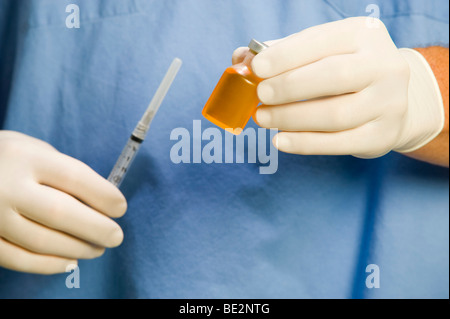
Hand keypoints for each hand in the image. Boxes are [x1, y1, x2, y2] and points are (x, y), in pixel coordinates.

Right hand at [0, 131, 126, 273]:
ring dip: (77, 249)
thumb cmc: (12, 160)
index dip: (103, 195)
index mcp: (26, 157)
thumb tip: (101, 203)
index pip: (74, 177)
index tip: (120, 208)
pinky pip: (19, 259)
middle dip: (96, 228)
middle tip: (115, 236)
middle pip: (60, 212)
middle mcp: (7, 186)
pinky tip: (70, 261)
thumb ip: (64, 172)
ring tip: (97, 248)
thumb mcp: (36, 150)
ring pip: (41, 241)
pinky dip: (49, 265)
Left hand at [234, 17, 443, 157]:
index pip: (322, 40)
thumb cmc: (344, 71)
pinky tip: (279, 140)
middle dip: (289, 86)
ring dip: (290, 118)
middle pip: (333, 76)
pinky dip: (304, 143)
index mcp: (364, 34)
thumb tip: (241, 59)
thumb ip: (282, 53)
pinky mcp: (381, 136)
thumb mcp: (321, 52)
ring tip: (262, 117)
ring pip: (335, 114)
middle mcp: (384, 66)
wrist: (394, 100)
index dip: (286, 55)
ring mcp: (388, 103)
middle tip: (261, 95)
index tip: (256, 68)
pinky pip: (338, 144)